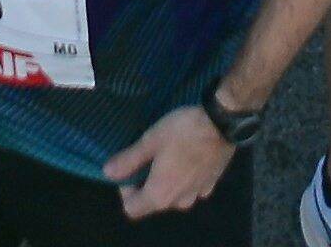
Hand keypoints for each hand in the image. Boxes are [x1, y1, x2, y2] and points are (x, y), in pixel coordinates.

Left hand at [103, 102, 237, 218]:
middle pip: (153, 202)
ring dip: (167, 180)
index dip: (125, 190)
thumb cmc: (182, 132)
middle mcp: (179, 202)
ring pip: (173, 195)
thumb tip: (107, 172)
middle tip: (148, 156)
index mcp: (160, 195)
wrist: (223, 123)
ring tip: (168, 155)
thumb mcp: (150, 141)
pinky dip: (185, 177)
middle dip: (146, 183)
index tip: (130, 167)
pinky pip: (191, 187)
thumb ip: (128, 160)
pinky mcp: (211, 184)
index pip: (132, 208)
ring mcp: (197, 194)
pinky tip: (186, 156)